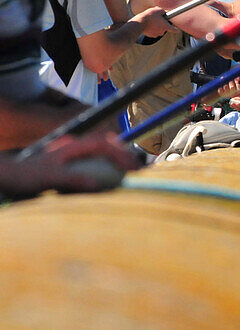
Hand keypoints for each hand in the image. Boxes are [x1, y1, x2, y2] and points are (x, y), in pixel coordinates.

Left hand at [0, 133, 140, 197]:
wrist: (6, 177)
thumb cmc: (23, 177)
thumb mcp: (48, 179)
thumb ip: (73, 180)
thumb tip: (98, 185)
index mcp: (71, 147)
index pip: (103, 145)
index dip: (121, 154)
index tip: (133, 168)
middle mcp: (72, 147)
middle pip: (105, 144)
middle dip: (122, 154)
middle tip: (136, 169)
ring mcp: (69, 155)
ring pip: (99, 152)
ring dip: (114, 160)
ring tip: (126, 173)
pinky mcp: (66, 164)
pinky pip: (91, 162)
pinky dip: (103, 167)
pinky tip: (105, 181)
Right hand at [133, 7, 177, 38]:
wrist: (139, 23)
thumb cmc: (149, 16)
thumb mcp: (158, 10)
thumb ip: (164, 11)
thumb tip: (165, 12)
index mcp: (166, 26)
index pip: (175, 30)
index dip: (177, 29)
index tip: (178, 29)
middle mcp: (162, 32)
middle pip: (165, 28)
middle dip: (163, 24)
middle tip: (158, 18)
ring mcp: (157, 34)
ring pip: (159, 30)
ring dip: (157, 26)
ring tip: (152, 20)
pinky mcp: (151, 35)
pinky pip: (154, 32)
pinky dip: (152, 29)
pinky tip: (148, 24)